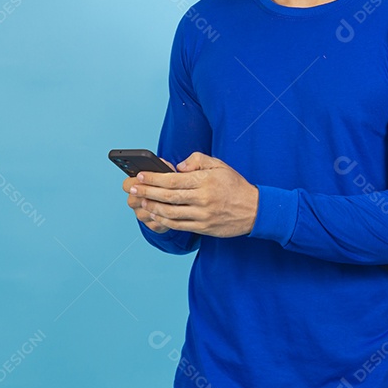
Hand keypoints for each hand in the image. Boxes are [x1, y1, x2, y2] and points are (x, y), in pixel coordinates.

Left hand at [129, 152, 258, 237]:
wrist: (255, 210)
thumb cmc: (234, 185)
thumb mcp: (220, 165)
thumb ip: (198, 160)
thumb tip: (179, 166)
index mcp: (205, 181)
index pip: (173, 179)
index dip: (154, 178)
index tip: (140, 175)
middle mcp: (203, 199)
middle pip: (168, 196)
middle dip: (147, 191)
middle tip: (132, 188)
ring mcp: (203, 215)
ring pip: (171, 213)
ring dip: (152, 207)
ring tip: (140, 201)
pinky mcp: (203, 228)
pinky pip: (178, 225)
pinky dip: (163, 220)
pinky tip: (155, 214)